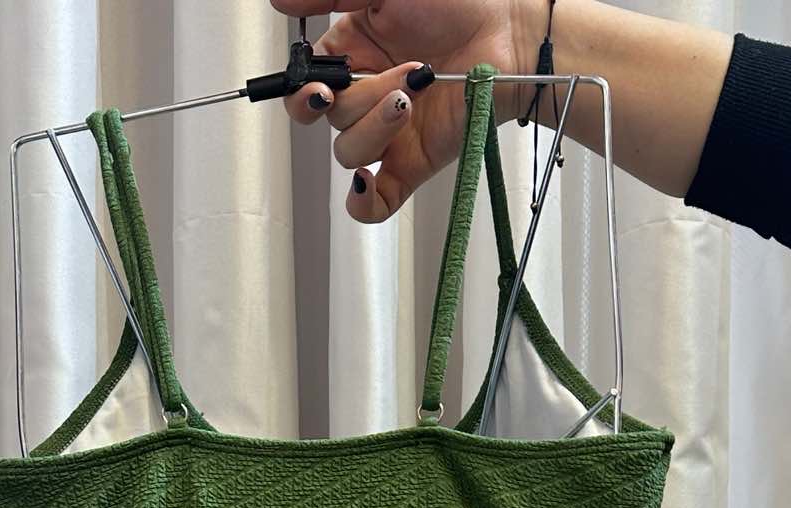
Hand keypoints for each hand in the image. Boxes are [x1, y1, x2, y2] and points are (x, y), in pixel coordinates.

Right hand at [269, 2, 541, 218]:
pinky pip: (374, 203)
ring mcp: (390, 135)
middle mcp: (367, 97)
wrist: (513, 34)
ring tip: (416, 94)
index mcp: (354, 54)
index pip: (308, 88)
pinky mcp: (412, 165)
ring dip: (376, 127)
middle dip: (359, 101)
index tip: (319, 87)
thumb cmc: (460, 1)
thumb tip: (277, 3)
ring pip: (349, 153)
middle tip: (399, 78)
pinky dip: (362, 202)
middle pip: (330, 121)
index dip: (305, 95)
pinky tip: (365, 183)